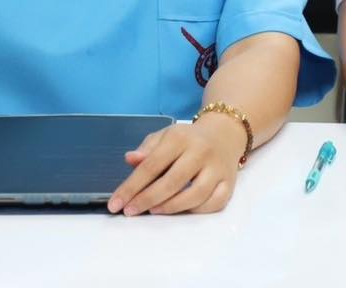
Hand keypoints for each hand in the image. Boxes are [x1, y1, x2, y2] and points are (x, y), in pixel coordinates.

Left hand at [108, 116, 243, 215]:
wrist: (224, 134)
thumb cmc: (188, 139)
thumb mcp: (165, 136)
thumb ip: (147, 149)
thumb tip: (130, 159)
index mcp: (180, 138)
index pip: (151, 165)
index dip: (131, 186)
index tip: (115, 204)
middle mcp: (201, 152)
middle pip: (172, 182)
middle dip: (146, 200)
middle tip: (130, 211)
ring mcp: (217, 169)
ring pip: (195, 195)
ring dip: (170, 207)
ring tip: (153, 211)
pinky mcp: (229, 183)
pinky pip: (213, 204)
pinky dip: (195, 211)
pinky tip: (180, 210)